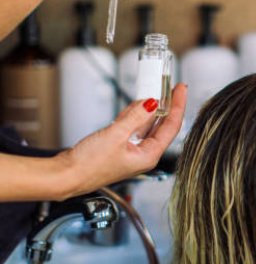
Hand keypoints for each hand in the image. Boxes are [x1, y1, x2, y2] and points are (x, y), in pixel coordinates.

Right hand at [57, 83, 186, 198]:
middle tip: (170, 87)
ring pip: (146, 124)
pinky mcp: (120, 147)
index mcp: (148, 155)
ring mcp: (132, 150)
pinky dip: (134, 115)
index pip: (171, 126)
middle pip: (162, 125)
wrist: (66, 176)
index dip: (178, 106)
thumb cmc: (88, 166)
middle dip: (166, 105)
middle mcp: (143, 154)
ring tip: (153, 91)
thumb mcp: (115, 136)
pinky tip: (135, 105)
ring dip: (149, 108)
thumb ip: (134, 117)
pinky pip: (133, 127)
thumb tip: (152, 103)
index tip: (181, 89)